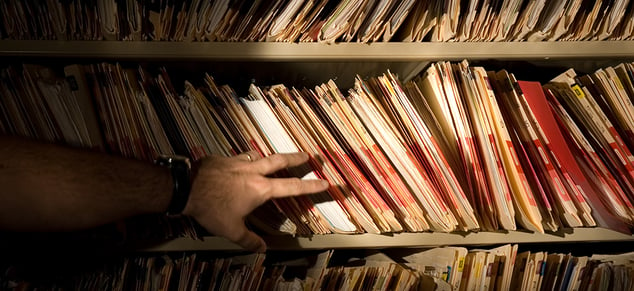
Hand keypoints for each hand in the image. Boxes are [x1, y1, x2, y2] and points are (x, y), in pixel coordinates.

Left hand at [183, 151, 328, 251]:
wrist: (186, 187)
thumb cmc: (211, 208)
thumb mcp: (231, 230)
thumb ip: (249, 240)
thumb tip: (262, 249)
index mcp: (260, 189)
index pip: (291, 187)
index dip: (310, 186)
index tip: (324, 182)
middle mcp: (252, 171)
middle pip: (279, 161)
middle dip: (296, 158)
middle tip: (308, 155)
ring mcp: (237, 162)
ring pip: (258, 156)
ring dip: (268, 158)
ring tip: (272, 159)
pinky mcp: (222, 159)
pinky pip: (238, 157)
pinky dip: (243, 160)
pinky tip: (239, 164)